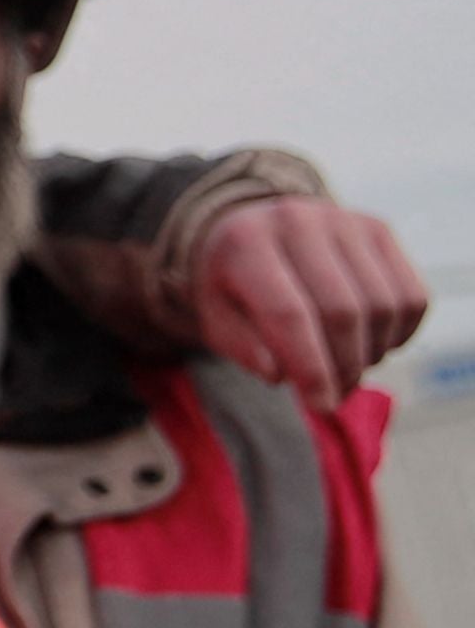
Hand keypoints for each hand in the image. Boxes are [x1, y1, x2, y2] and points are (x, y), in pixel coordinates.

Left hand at [192, 198, 430, 401]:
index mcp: (245, 243)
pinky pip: (410, 296)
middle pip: (342, 313)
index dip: (311, 367)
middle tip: (334, 397)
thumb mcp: (215, 315)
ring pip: (383, 306)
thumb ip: (242, 346)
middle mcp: (298, 221)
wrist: (253, 227)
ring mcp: (344, 221)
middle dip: (344, 368)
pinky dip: (399, 334)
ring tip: (345, 369)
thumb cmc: (232, 284)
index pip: (289, 314)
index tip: (322, 406)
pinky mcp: (379, 229)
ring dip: (371, 354)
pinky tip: (370, 343)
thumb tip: (281, 373)